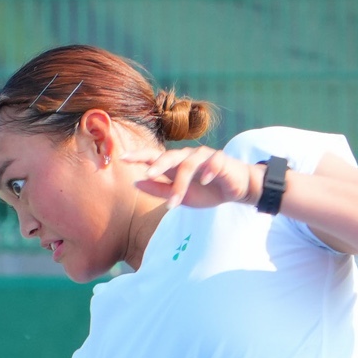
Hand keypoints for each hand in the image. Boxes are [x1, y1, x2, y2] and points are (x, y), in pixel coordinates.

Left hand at [125, 145, 262, 211]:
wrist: (235, 190)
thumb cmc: (206, 190)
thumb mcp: (181, 196)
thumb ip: (159, 189)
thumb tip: (135, 182)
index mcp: (175, 164)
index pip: (154, 157)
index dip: (139, 156)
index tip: (122, 158)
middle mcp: (187, 157)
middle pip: (170, 156)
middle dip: (158, 165)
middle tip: (148, 174)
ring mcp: (205, 156)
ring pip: (189, 164)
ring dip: (181, 183)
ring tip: (175, 201)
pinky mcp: (221, 160)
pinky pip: (213, 162)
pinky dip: (208, 171)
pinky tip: (204, 181)